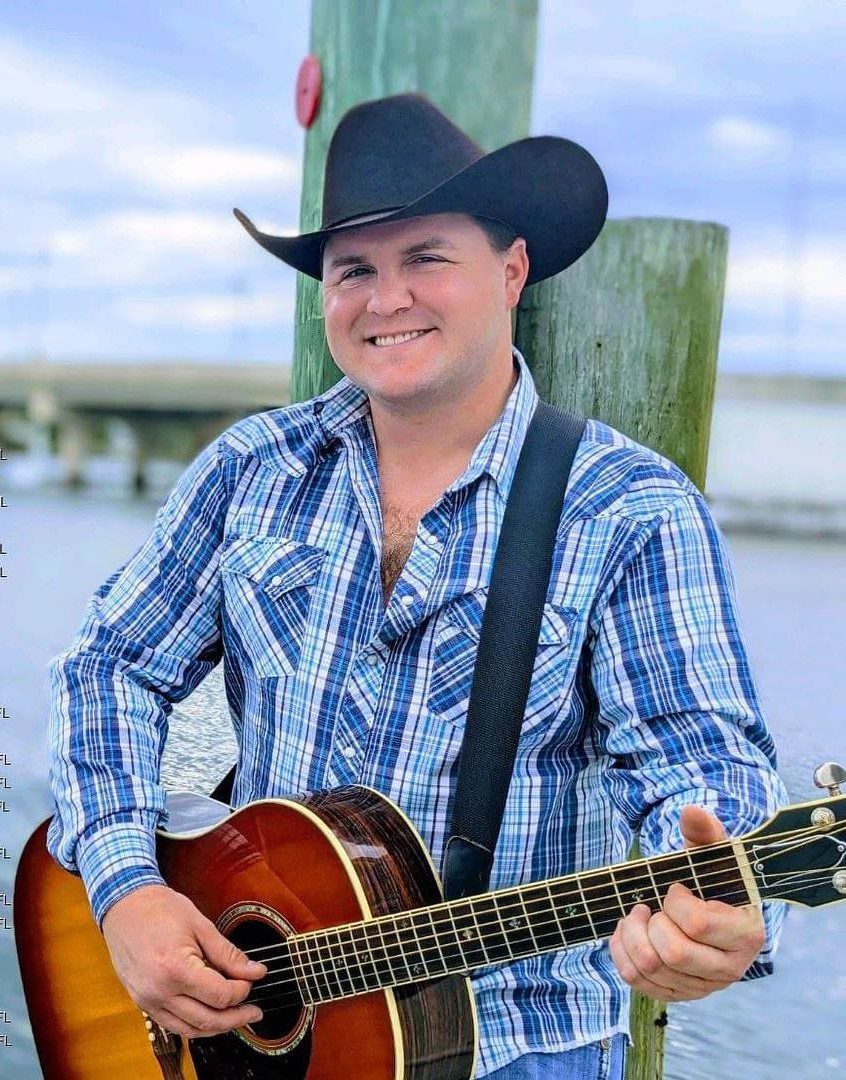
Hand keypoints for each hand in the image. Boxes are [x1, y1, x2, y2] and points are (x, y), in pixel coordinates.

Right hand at [101, 883, 267, 1037]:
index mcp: (176, 969)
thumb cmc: (160, 910)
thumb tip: (255, 972)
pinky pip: (173, 1026)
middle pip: (207, 1019)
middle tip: (254, 1012)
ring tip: (237, 1017)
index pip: (220, 995)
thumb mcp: (201, 926)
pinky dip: (195, 1026)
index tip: (251, 979)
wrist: (124, 907)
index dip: (242, 990)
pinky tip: (210, 1015)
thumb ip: (229, 954)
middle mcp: (159, 992)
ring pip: (190, 1030)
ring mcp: (148, 1001)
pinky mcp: (143, 1003)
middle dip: (236, 1018)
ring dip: (217, 1027)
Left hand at [609, 806, 765, 1001]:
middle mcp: (730, 968)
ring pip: (651, 969)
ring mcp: (704, 987)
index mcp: (746, 933)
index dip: (675, 901)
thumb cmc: (712, 879)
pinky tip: (627, 932)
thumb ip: (704, 832)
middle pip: (672, 953)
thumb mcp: (712, 853)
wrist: (710, 909)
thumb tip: (691, 810)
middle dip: (651, 922)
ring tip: (637, 914)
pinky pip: (638, 983)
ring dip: (631, 935)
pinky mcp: (679, 995)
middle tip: (649, 904)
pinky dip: (622, 953)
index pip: (697, 923)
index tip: (674, 888)